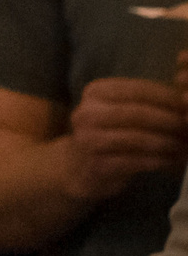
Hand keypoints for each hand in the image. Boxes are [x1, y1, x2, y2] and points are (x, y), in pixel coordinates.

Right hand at [61, 76, 185, 201]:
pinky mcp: (96, 166)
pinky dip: (158, 160)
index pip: (139, 89)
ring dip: (167, 142)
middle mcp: (86, 114)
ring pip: (137, 138)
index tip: (187, 105)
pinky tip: (170, 160)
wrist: (78, 167)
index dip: (169, 97)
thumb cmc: (110, 133)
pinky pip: (135, 161)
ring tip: (182, 144)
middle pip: (138, 113)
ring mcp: (87, 140)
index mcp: (95, 92)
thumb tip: (185, 99)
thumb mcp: (120, 109)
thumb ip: (146, 101)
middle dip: (170, 120)